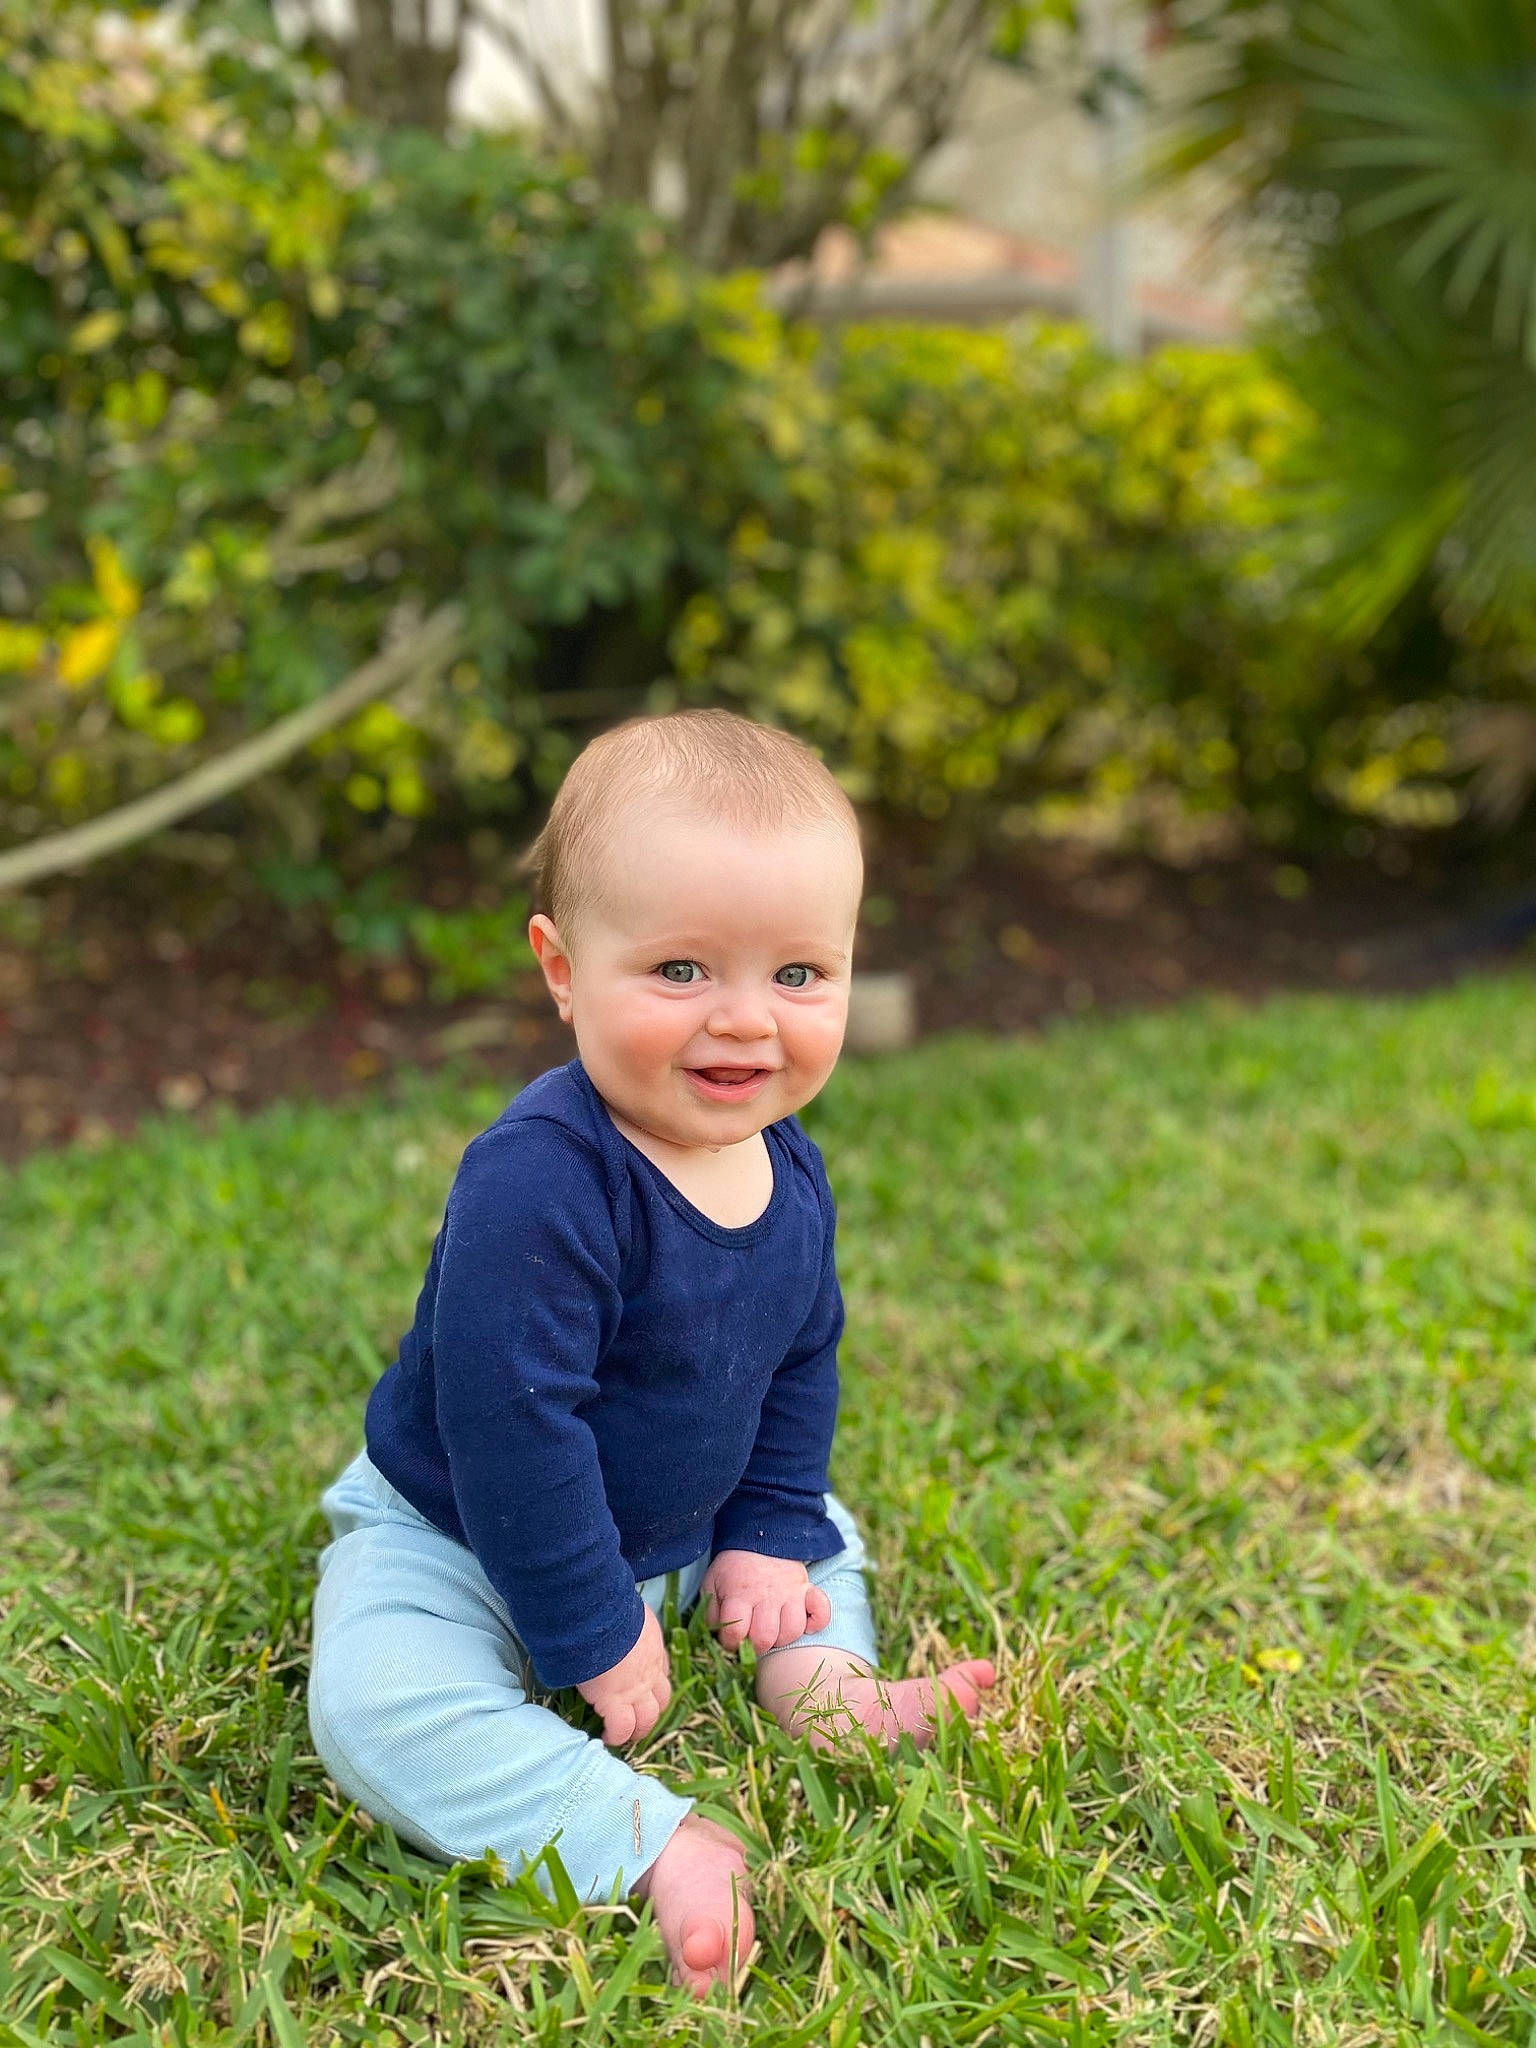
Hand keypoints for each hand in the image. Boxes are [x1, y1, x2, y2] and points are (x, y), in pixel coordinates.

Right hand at [577, 1605, 670, 1745]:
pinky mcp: (616, 1704)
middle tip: (639, 1720)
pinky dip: (615, 1736)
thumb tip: (611, 1614)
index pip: (661, 1671)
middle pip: (661, 1700)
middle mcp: (651, 1672)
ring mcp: (636, 1691)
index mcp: (653, 1647)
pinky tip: (606, 1738)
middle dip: (652, 1712)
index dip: (654, 1683)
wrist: (600, 1622)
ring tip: (625, 1736)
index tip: (643, 1688)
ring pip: (647, 1719)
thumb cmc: (609, 1609)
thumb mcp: (625, 1611)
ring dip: (638, 1729)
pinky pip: (620, 1728)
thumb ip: (623, 1620)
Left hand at [703, 1550, 830, 1654]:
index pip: (736, 1632)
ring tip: (773, 1631)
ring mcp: (791, 1592)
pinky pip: (821, 1612)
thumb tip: (718, 1638)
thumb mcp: (712, 1584)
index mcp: (740, 1593)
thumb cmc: (734, 1568)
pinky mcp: (808, 1590)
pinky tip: (804, 1626)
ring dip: (782, 1638)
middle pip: (765, 1637)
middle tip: (751, 1639)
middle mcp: (767, 1594)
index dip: (730, 1644)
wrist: (759, 1537)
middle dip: (756, 1646)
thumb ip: (712, 1613)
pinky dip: (816, 1623)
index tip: (731, 1641)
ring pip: (793, 1631)